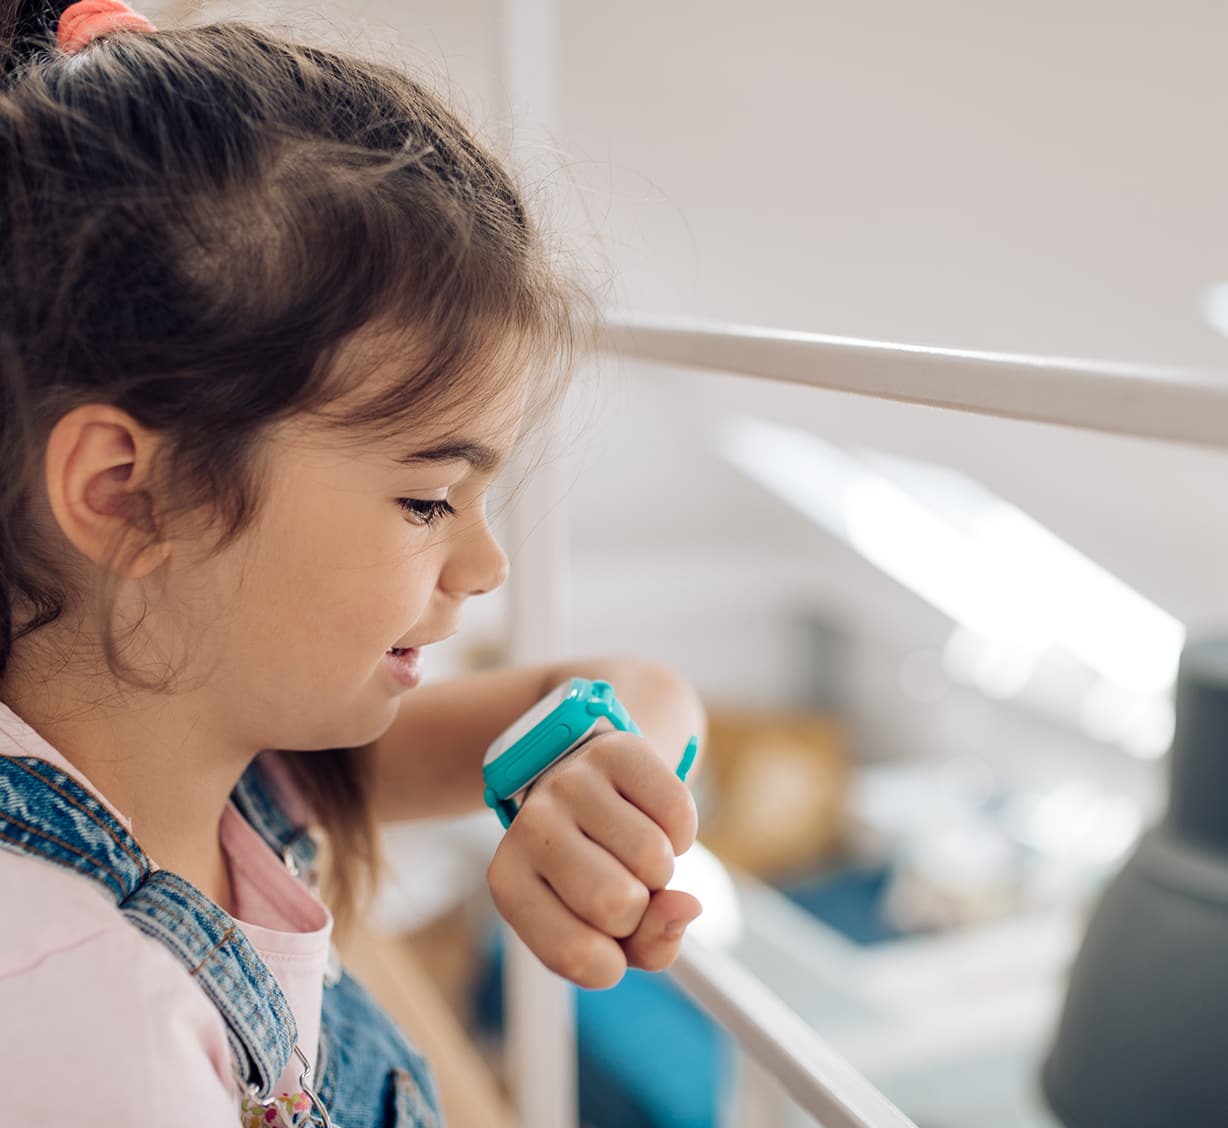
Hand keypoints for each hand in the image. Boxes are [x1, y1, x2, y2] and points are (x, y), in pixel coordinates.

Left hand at [485, 730, 701, 988]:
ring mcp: (571, 782)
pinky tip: (653, 822)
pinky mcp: (616, 750)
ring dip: (662, 868)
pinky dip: (681, 832)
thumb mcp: (607, 930)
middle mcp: (530, 827)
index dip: (611, 963)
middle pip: (614, 903)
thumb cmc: (596, 871)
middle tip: (624, 886)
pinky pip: (677, 810)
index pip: (575, 953)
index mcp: (510, 883)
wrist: (590, 785)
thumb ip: (650, 944)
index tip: (605, 941)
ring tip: (634, 852)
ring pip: (652, 856)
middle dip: (639, 908)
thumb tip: (687, 905)